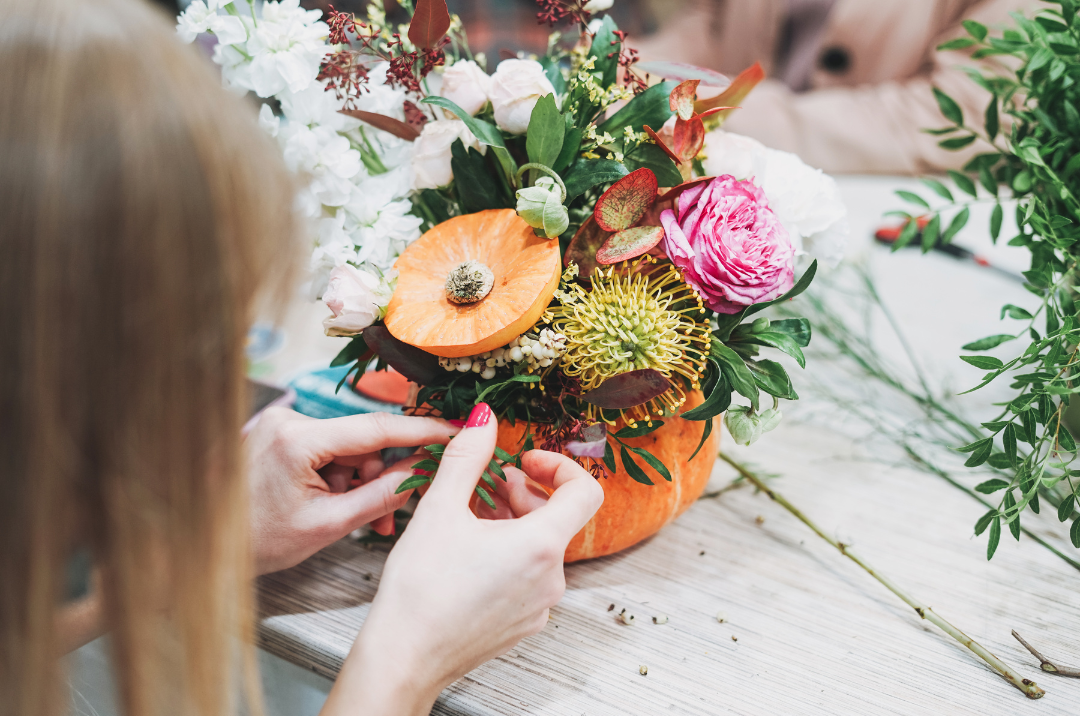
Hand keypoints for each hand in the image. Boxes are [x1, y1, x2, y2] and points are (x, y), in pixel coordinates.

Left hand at [246, 407, 459, 574]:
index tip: (453, 431)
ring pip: (350, 448)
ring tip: (359, 519)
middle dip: (382, 476)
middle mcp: (290, 420)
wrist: (206, 544)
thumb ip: (382, 495)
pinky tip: (340, 504)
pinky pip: (331, 450)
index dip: (421, 430)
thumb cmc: (258, 540)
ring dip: (362, 481)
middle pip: (363, 440)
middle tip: (391, 516)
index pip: (375, 427)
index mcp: (298, 439)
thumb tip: (422, 472)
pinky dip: (343, 476)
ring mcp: (284, 423)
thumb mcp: (329, 525)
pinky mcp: (283, 432)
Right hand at [322, 403, 603, 715]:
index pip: (585, 491)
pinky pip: (529, 577)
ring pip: (540, 548)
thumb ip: (467, 456)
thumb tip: (485, 417)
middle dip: (525, 493)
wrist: (403, 658)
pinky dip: (508, 555)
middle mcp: (551, 579)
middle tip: (488, 486)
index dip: (559, 466)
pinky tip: (469, 553)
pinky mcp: (523, 624)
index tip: (525, 462)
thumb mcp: (440, 508)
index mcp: (541, 546)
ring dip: (513, 523)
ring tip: (471, 518)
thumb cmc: (420, 589)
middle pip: (558, 519)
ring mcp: (540, 606)